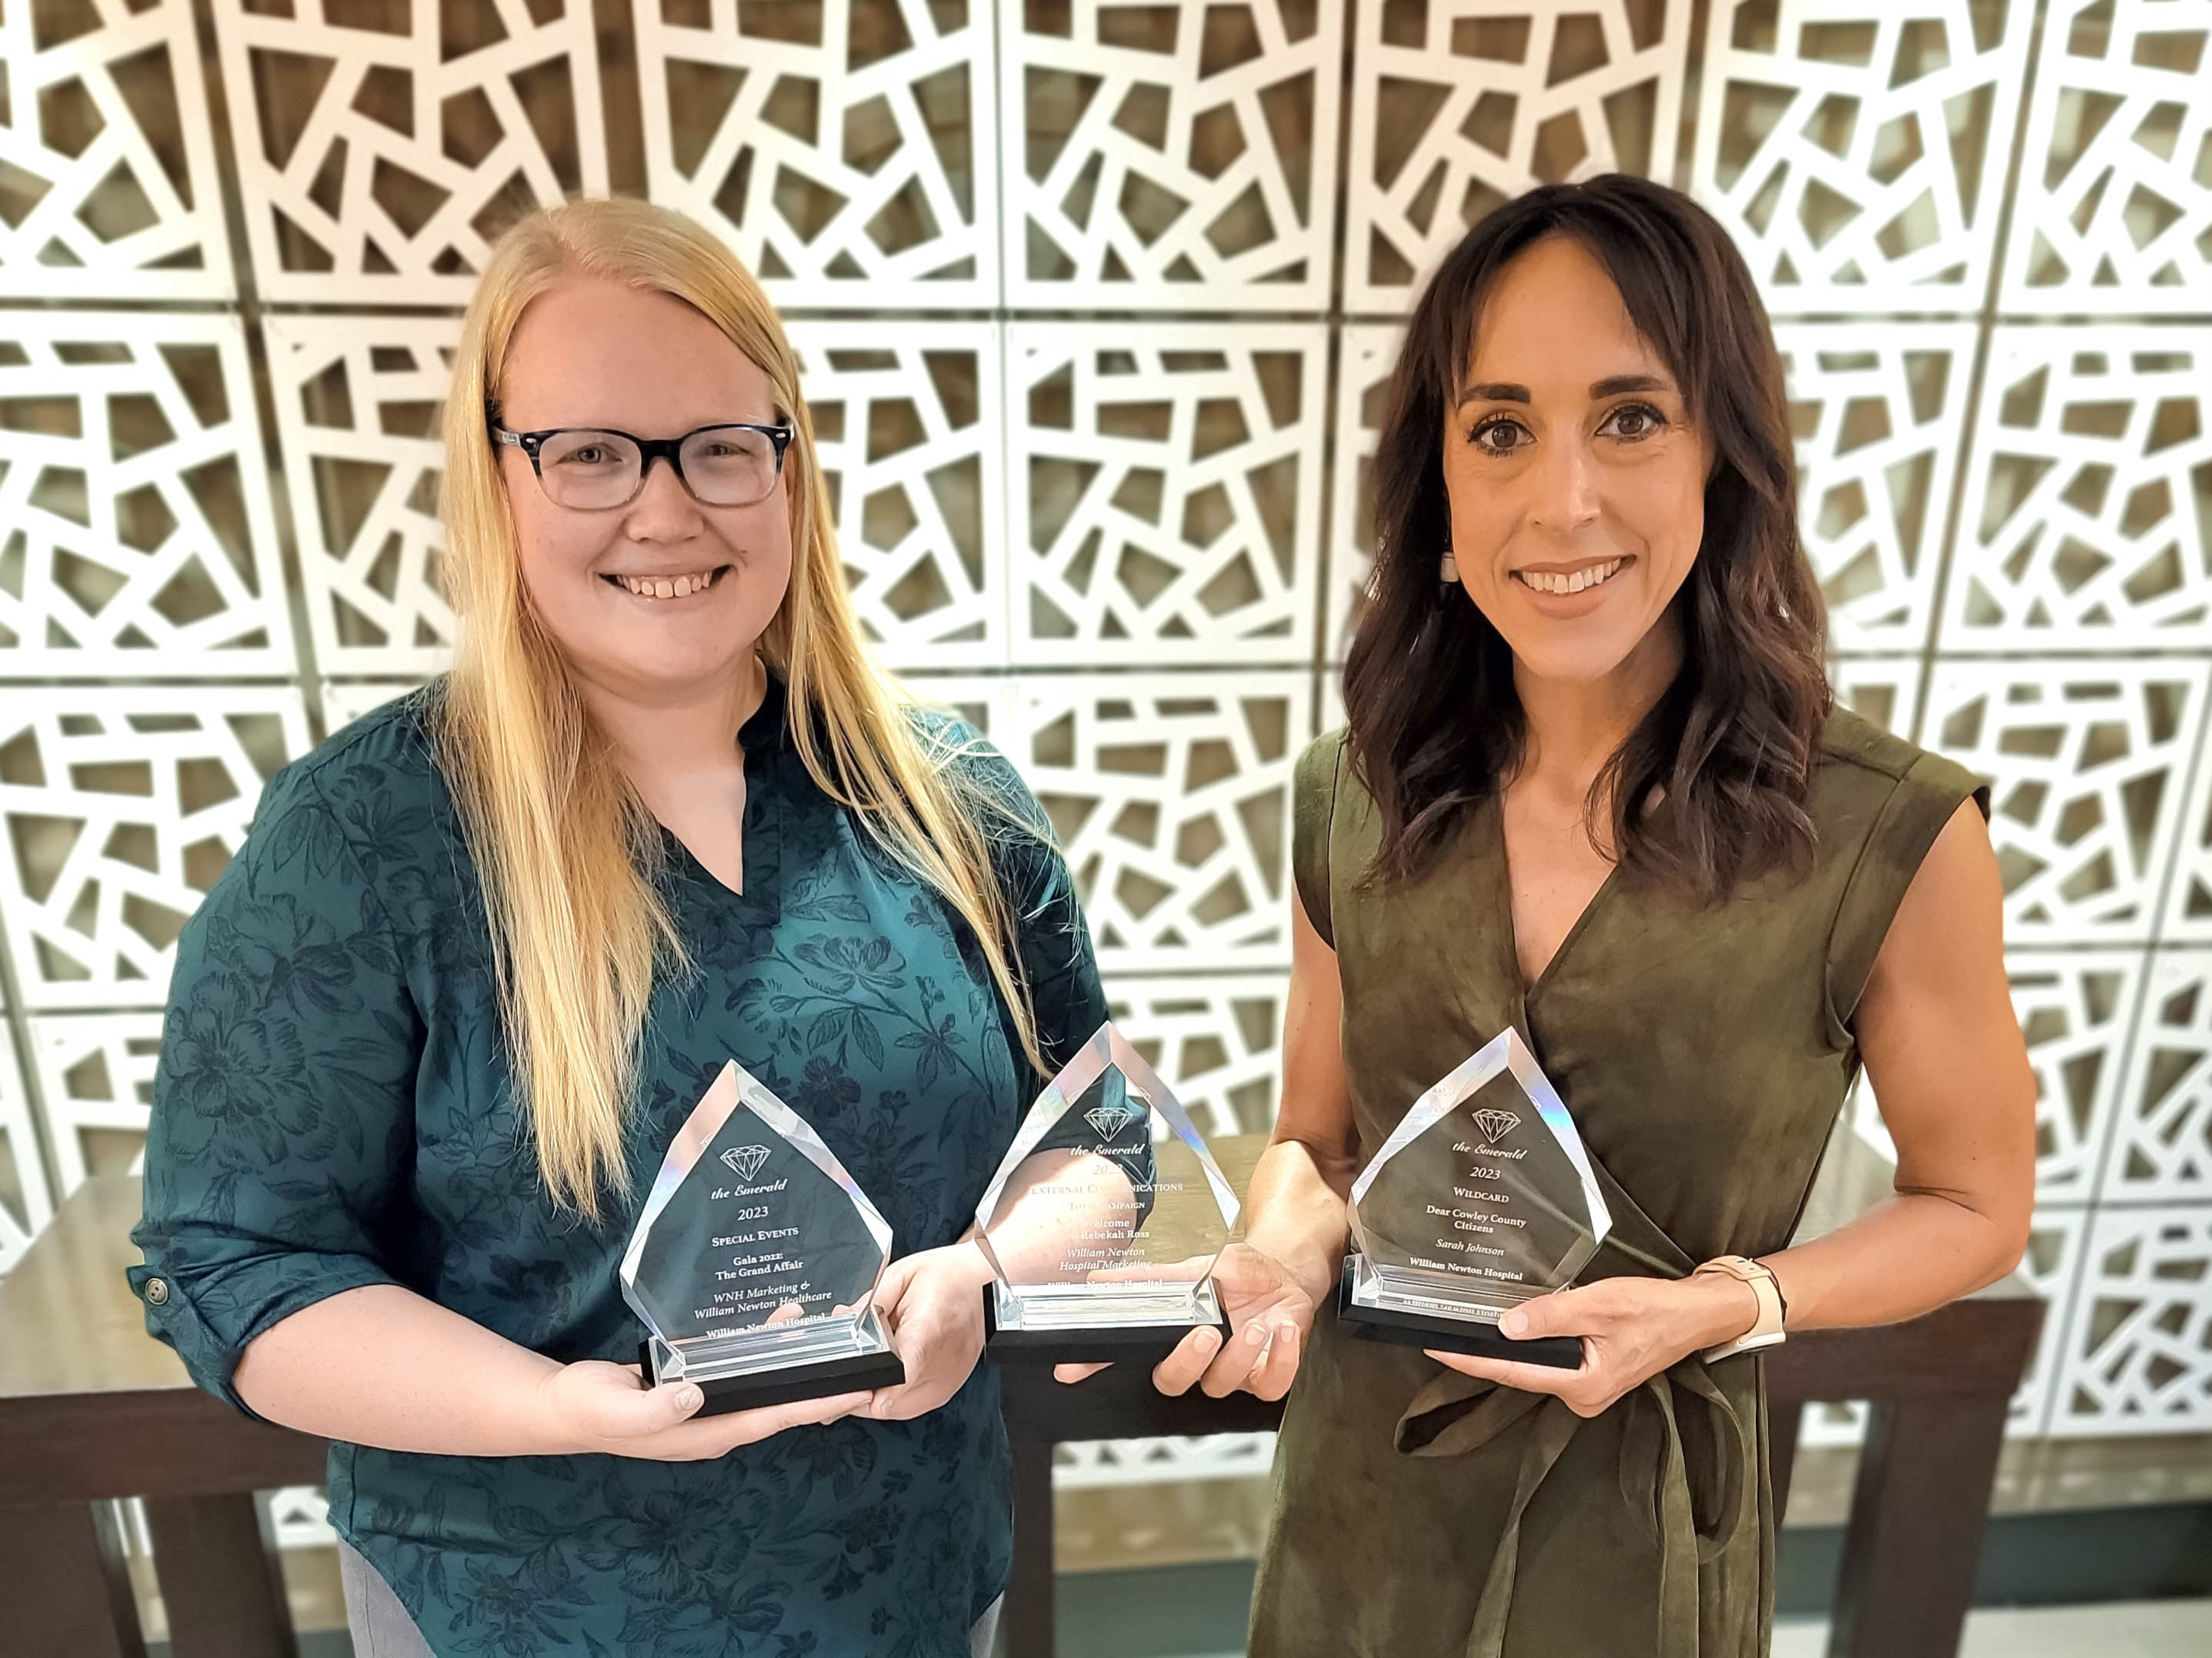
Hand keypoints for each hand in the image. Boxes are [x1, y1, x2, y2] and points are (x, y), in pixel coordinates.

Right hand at [534, 1360, 867, 1459]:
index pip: (774, 1418)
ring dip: (797, 1360)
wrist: (565, 1406)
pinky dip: (766, 1347)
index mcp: (708, 1433)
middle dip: (822, 1383)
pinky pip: (745, 1368)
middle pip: (781, 1403)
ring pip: (766, 1384)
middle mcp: (718, 1423)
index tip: (859, 1390)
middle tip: (864, 1356)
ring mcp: (710, 1406)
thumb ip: (655, 1408)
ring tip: (834, 1329)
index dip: (816, 1405)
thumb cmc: (592, 1409)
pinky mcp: (700, 1386)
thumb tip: (696, 1395)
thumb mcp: (618, 1409)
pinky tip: (782, 1320)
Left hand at [865, 1241, 995, 1420]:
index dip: (870, 1388)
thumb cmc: (948, 1275)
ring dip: (878, 1397)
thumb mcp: (902, 1275)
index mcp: (928, 1329)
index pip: (901, 1374)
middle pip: (892, 1402)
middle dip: (863, 1392)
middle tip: (852, 1371)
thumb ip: (869, 1302)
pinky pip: (914, 1406)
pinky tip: (891, 1376)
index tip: (849, 1386)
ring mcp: (950, 1379)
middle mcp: (943, 1362)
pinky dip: (896, 1398)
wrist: (984, 1281)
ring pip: (899, 1411)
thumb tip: (842, 1321)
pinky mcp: (951, 1387)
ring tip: (873, 1369)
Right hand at [1052, 1243, 1318, 1401]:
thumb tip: (1099, 1280)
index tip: (1071, 1369)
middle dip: (1185, 1361)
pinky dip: (1281, 1359)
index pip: (1127, 1354)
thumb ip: (1152, 1278)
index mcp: (1172, 1336)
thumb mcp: (1197, 1267)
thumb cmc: (1241, 1275)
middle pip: (1171, 1381)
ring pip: (1220, 1384)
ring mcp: (1231, 1371)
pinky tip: (1283, 1331)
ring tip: (1253, 1327)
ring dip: (1238, 1355)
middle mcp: (1196, 1359)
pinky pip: (1270, 1384)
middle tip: (1203, 1333)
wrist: (1287, 1274)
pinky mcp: (1267, 1375)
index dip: (1096, 1366)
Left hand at [1423, 1272, 1761, 1417]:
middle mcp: (1581, 1396)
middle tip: (1440, 1332)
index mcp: (1582, 1386)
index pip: (1512, 1371)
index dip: (1470, 1359)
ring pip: (1534, 1367)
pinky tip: (1509, 1329)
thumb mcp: (1599, 1305)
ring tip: (1464, 1328)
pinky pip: (1551, 1360)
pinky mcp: (1593, 1374)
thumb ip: (1551, 1316)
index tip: (1435, 1346)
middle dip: (1481, 1354)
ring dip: (1504, 1349)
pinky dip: (1529, 1346)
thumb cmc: (1655, 1309)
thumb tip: (1506, 1326)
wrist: (1697, 1315)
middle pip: (1518, 1372)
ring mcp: (1587, 1387)